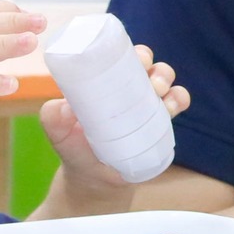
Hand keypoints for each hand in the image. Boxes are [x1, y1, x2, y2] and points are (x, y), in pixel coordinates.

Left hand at [39, 44, 189, 180]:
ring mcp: (144, 103)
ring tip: (159, 93)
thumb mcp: (59, 136)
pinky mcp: (160, 121)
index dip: (129, 51)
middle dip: (151, 63)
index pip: (117, 56)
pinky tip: (175, 105)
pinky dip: (180, 97)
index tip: (136, 59)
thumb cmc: (75, 151)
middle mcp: (125, 88)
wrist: (96, 182)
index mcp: (101, 82)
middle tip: (149, 80)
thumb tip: (63, 108)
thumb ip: (53, 121)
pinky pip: (177, 101)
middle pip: (144, 62)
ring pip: (163, 78)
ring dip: (166, 78)